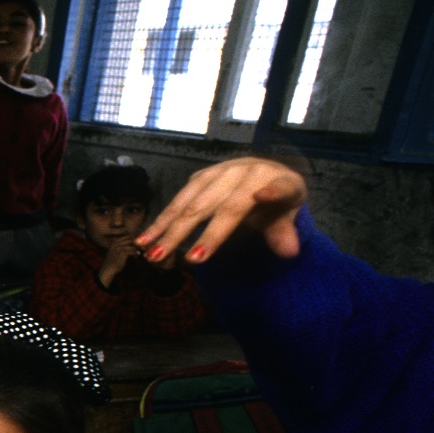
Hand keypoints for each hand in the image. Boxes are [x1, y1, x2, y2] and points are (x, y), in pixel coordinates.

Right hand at [98, 238, 136, 287]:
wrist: (108, 269)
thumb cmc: (111, 262)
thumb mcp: (113, 252)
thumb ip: (119, 247)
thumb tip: (131, 245)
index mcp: (114, 243)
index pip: (127, 237)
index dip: (133, 240)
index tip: (136, 245)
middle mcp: (117, 244)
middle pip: (131, 240)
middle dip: (136, 245)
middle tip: (139, 250)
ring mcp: (120, 248)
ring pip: (133, 246)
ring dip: (136, 251)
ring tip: (137, 255)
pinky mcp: (123, 253)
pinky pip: (133, 252)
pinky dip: (135, 255)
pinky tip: (135, 258)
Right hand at [135, 156, 307, 263]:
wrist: (260, 171)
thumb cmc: (276, 199)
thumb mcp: (287, 213)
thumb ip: (285, 232)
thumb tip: (289, 253)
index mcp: (274, 179)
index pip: (277, 188)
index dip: (272, 193)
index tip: (261, 197)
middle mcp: (244, 172)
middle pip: (225, 206)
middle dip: (205, 234)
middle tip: (192, 261)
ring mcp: (218, 173)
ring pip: (193, 204)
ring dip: (170, 231)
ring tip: (153, 254)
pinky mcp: (199, 177)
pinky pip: (178, 202)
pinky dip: (160, 222)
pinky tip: (144, 239)